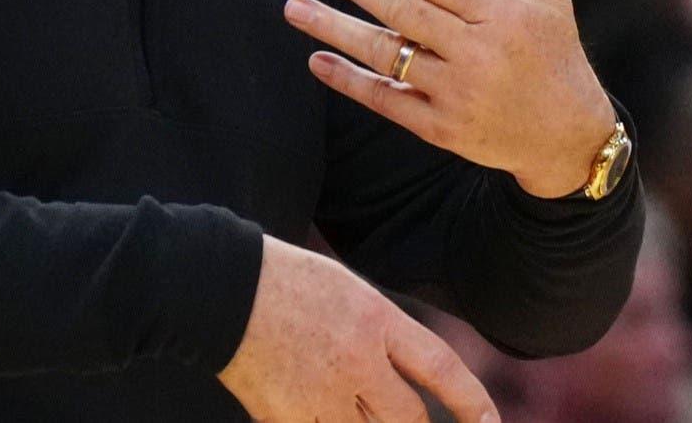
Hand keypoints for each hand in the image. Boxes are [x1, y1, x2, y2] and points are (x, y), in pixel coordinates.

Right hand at [217, 235, 497, 422]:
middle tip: (396, 417)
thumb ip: (381, 335)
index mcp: (374, 318)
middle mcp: (356, 361)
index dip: (474, 404)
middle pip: (407, 420)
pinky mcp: (287, 417)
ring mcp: (321, 394)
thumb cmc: (282, 282)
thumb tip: (407, 380)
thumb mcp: (346, 292)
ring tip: (342, 398)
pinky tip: (309, 410)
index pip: (442, 370)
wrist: (217, 290)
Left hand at [289, 0, 616, 198]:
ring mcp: (458, 93)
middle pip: (403, 12)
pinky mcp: (442, 130)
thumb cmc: (555, 54)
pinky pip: (387, 100)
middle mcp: (479, 52)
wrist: (568, 138)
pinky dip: (349, 80)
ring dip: (335, 29)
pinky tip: (317, 60)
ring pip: (386, 55)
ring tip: (295, 6)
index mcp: (503, 13)